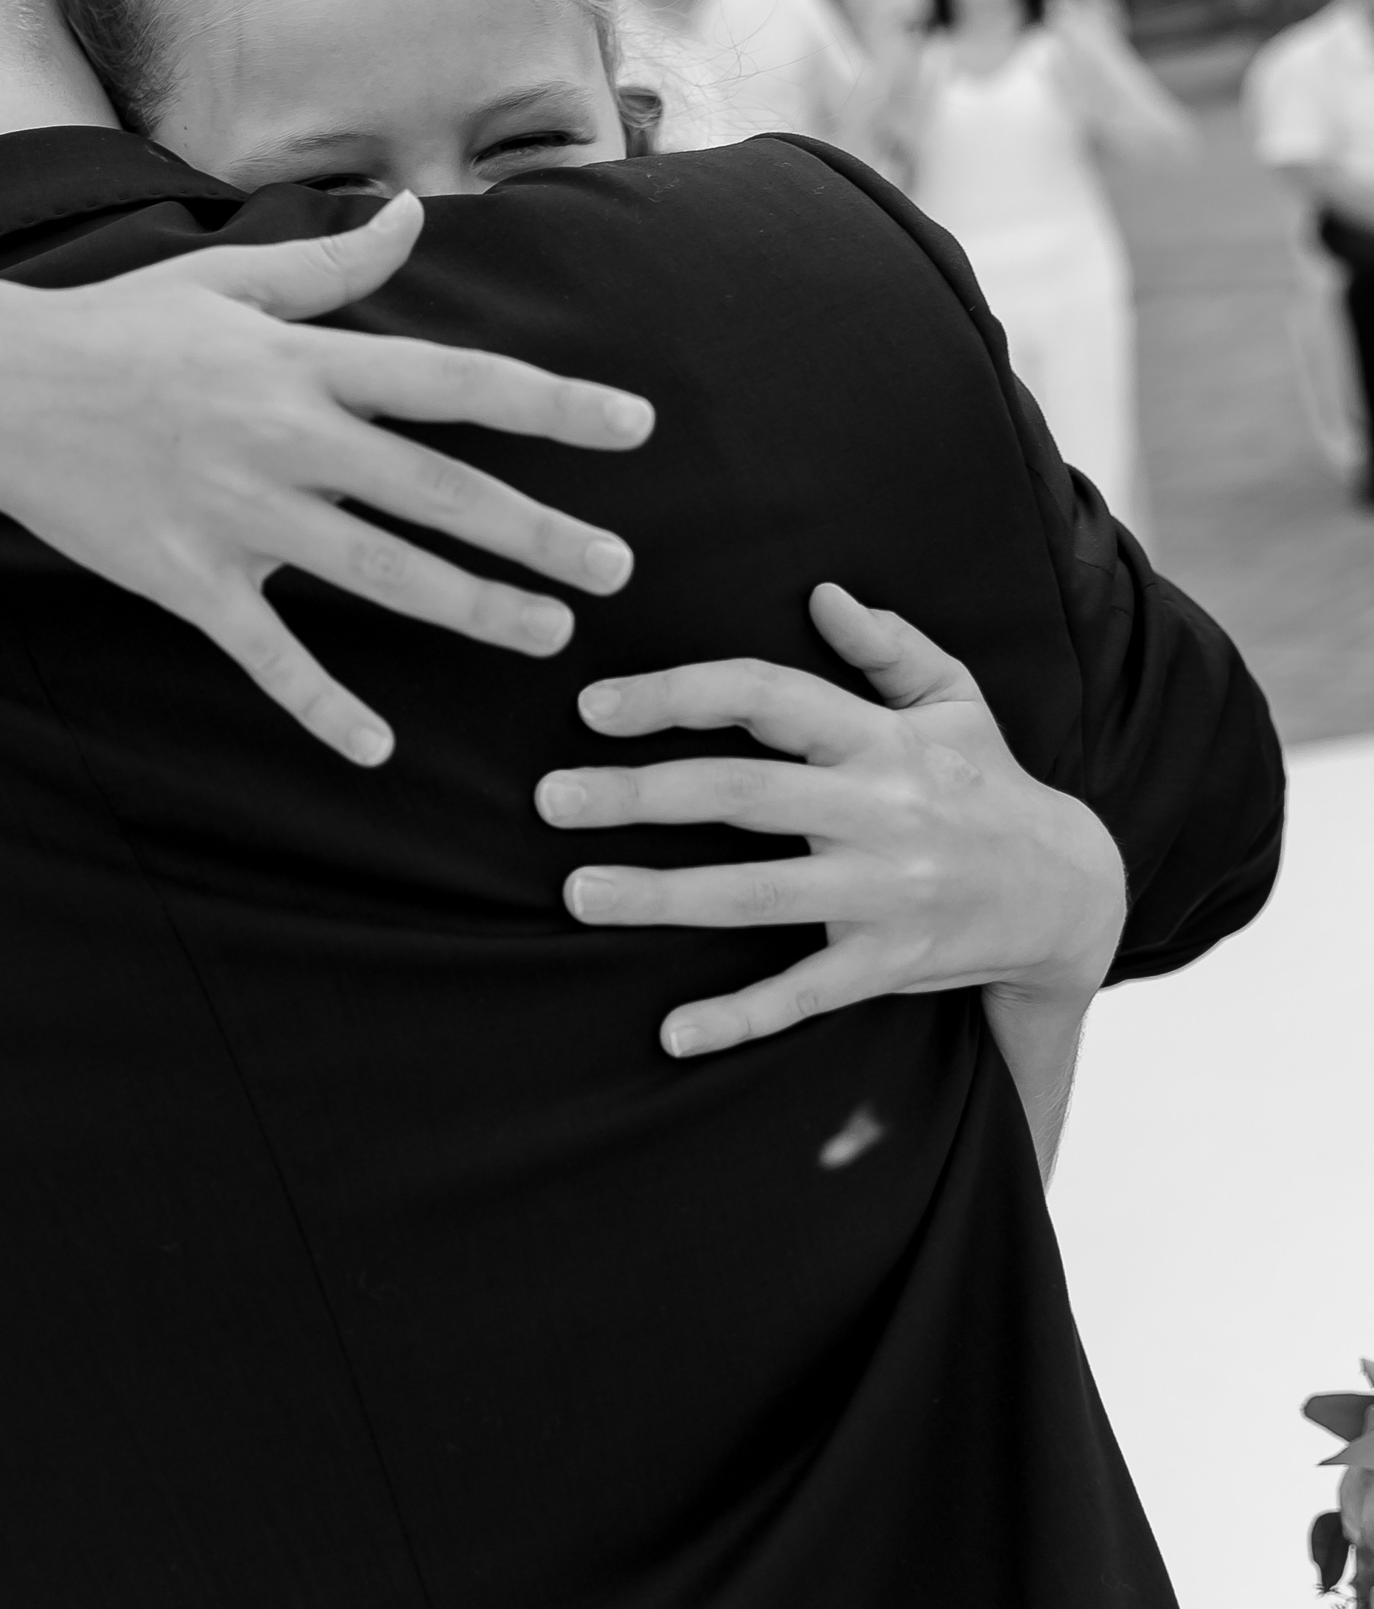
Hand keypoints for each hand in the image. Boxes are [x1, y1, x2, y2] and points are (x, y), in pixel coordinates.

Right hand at [0, 193, 653, 763]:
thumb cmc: (118, 326)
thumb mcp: (229, 280)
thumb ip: (333, 268)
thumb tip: (415, 216)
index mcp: (306, 362)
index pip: (456, 384)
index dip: (552, 406)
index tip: (635, 428)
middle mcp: (288, 438)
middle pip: (440, 492)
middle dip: (538, 532)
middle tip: (619, 568)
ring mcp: (240, 515)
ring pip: (379, 572)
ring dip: (471, 608)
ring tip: (549, 635)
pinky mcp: (188, 578)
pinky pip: (269, 653)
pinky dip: (322, 705)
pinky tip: (377, 750)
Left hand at [536, 585, 1125, 1171]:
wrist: (1074, 894)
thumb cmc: (988, 786)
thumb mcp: (955, 703)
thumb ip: (888, 646)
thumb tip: (822, 593)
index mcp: (879, 738)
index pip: (766, 696)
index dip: (677, 694)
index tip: (593, 706)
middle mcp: (879, 810)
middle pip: (742, 795)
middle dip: (638, 794)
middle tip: (550, 799)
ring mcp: (883, 892)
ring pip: (755, 895)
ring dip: (659, 897)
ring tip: (576, 892)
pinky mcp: (889, 962)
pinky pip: (804, 993)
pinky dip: (739, 1017)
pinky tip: (672, 1033)